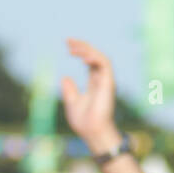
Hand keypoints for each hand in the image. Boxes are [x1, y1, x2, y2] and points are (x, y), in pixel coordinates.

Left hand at [60, 38, 120, 153]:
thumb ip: (69, 90)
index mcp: (94, 84)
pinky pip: (104, 64)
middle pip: (95, 57)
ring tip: (73, 47)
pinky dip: (94, 57)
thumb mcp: (72, 102)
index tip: (68, 45)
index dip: (81, 52)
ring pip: (101, 58)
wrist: (92, 131)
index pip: (90, 62)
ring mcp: (106, 81)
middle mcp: (102, 80)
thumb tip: (65, 77)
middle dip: (83, 46)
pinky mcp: (108, 83)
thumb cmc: (84, 121)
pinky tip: (82, 56)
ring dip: (87, 50)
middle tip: (68, 41)